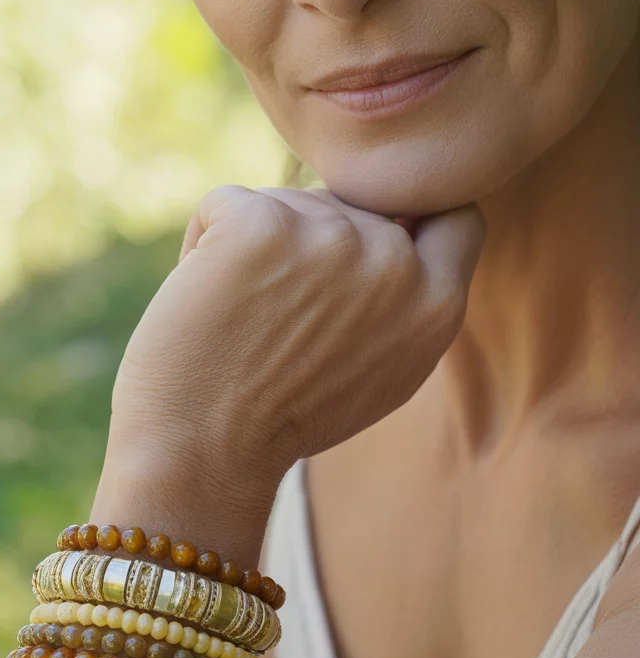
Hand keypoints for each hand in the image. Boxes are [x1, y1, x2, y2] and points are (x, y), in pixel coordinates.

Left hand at [102, 185, 485, 505]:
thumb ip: (406, 303)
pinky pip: (224, 204)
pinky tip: (203, 301)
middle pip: (349, 206)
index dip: (411, 214)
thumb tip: (402, 227)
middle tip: (275, 317)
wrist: (205, 454)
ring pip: (286, 203)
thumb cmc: (282, 420)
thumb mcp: (385, 373)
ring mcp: (331, 237)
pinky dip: (202, 243)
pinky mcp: (263, 222)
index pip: (455, 213)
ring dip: (254, 247)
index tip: (372, 238)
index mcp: (437, 305)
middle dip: (309, 242)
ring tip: (238, 319)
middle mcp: (395, 263)